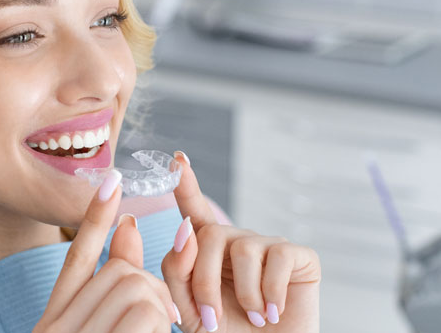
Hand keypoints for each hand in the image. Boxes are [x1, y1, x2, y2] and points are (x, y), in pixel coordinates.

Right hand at [34, 170, 179, 332]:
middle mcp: (55, 327)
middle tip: (164, 318)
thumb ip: (118, 284)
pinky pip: (148, 313)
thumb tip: (128, 222)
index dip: (97, 217)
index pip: (77, 257)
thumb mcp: (102, 329)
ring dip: (161, 309)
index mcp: (55, 319)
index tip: (113, 181)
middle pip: (118, 269)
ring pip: (136, 285)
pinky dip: (164, 325)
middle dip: (151, 287)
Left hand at [162, 152, 320, 331]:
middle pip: (209, 236)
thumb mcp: (189, 308)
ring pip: (241, 248)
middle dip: (204, 282)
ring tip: (252, 317)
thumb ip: (177, 271)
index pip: (194, 211)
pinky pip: (276, 258)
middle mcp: (236, 240)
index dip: (186, 184)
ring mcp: (268, 245)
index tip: (178, 158)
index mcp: (208, 250)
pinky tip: (273, 311)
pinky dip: (270, 292)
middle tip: (212, 320)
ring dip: (242, 294)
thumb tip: (184, 229)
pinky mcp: (298, 255)